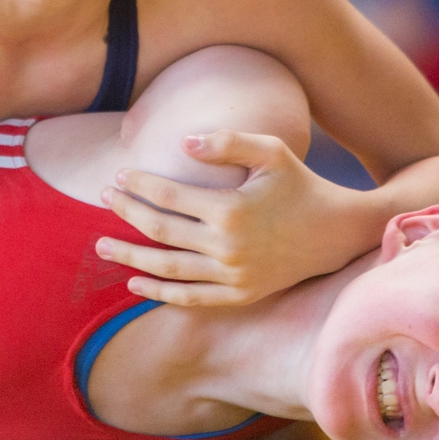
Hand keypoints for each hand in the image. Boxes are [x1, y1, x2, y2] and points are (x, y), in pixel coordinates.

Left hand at [97, 131, 368, 305]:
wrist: (337, 232)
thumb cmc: (300, 183)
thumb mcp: (271, 151)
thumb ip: (227, 142)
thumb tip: (182, 141)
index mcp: (231, 210)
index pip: (169, 197)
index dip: (140, 185)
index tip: (119, 175)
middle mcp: (228, 248)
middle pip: (161, 232)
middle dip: (127, 213)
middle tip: (102, 198)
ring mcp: (234, 277)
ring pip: (168, 269)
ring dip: (130, 256)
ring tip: (100, 245)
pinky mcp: (240, 294)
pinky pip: (191, 298)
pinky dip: (159, 292)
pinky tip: (134, 282)